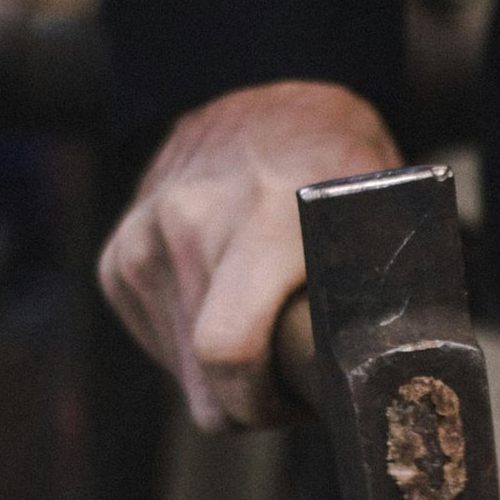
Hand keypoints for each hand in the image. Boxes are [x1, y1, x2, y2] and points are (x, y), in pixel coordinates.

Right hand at [100, 81, 400, 430]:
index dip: (264, 406)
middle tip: (292, 374)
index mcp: (263, 215)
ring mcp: (143, 243)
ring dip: (222, 374)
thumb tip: (381, 379)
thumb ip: (375, 294)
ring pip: (183, 374)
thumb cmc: (328, 162)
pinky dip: (194, 347)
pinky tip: (227, 305)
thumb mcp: (376, 215)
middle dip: (250, 401)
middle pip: (205, 386)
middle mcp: (188, 226)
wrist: (254, 93)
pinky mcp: (118, 262)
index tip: (297, 402)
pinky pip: (160, 345)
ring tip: (263, 327)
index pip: (229, 353)